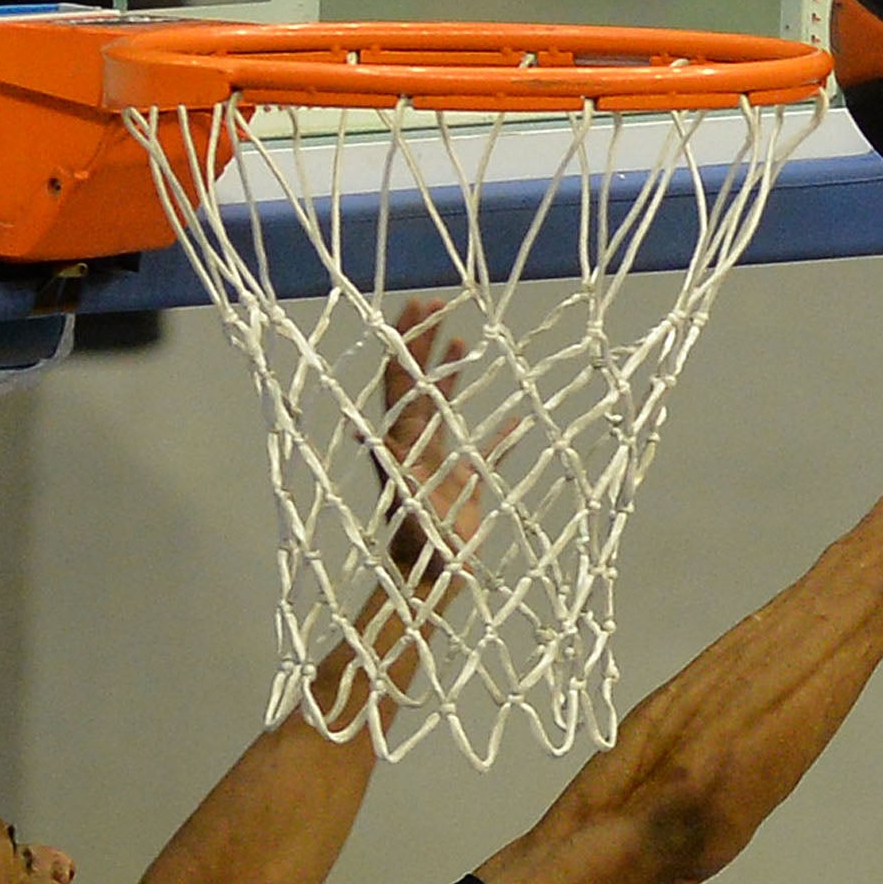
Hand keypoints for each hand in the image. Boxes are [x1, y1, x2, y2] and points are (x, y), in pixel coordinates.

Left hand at [375, 300, 506, 585]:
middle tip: (440, 305)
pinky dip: (500, 436)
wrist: (426, 577)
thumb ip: (391, 464)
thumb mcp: (402, 496)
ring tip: (463, 342)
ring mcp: (440, 461)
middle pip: (420, 382)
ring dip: (453, 375)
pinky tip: (518, 423)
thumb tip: (364, 428)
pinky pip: (485, 451)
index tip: (421, 306)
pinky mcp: (465, 484)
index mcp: (400, 438)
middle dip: (427, 344)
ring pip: (446, 407)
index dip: (408, 342)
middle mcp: (416, 442)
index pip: (400, 378)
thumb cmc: (414, 538)